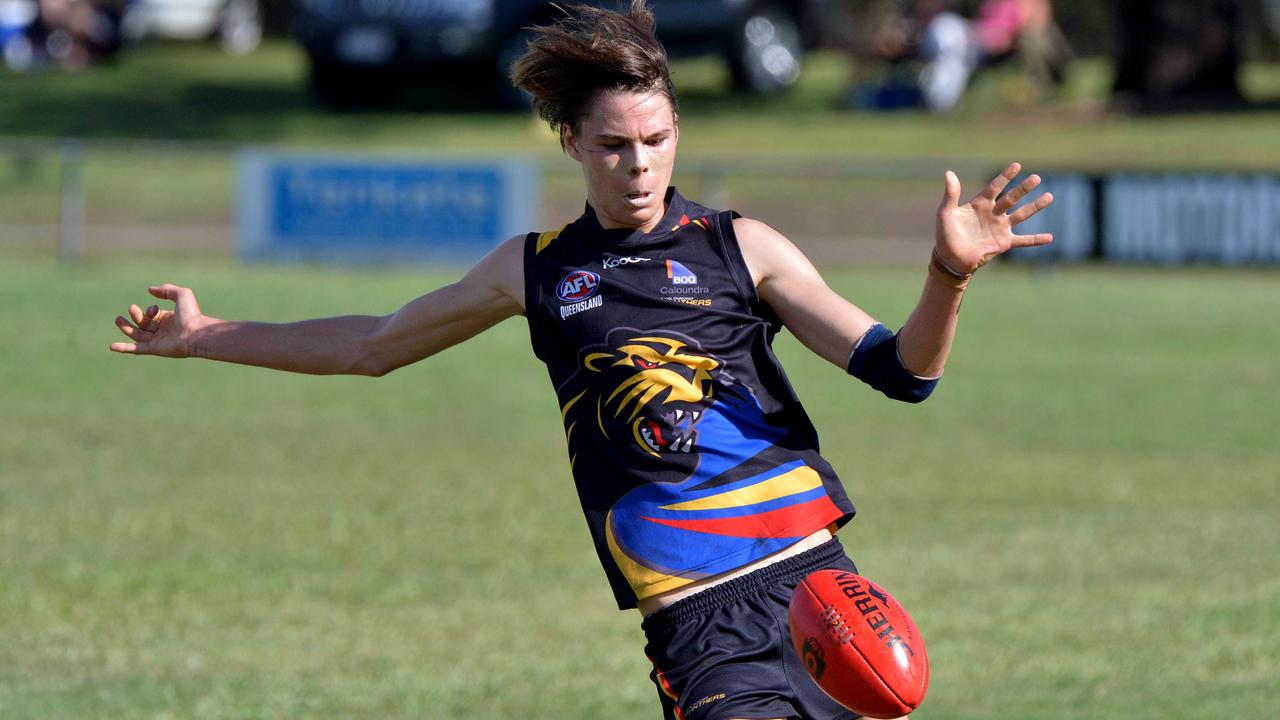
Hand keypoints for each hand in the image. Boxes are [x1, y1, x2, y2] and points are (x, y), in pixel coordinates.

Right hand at [110, 284, 208, 357]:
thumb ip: (166, 290)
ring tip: (117, 320)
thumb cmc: (191, 314)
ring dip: (126, 328)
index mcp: (168, 319)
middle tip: (131, 308)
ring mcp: (157, 341)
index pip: (151, 314)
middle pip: (143, 323)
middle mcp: (162, 330)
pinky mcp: (153, 349)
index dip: (149, 310)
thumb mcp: (181, 295)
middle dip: (135, 315)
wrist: (195, 333)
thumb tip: (150, 290)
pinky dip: (123, 348)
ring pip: (137, 335)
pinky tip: (112, 346)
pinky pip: (135, 349)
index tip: (155, 309)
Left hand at [935, 162, 1053, 273]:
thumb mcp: (946, 213)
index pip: (995, 186)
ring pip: (1022, 214)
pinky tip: (1050, 237)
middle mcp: (993, 213)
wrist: (951, 259)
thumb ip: (951, 194)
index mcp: (980, 204)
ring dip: (1035, 206)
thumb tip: (949, 172)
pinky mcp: (1004, 243)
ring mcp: (1000, 228)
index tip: (1017, 165)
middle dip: (1024, 188)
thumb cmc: (946, 235)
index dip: (1005, 176)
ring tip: (1049, 196)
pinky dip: (1036, 239)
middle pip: (1012, 198)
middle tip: (1036, 178)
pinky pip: (1023, 240)